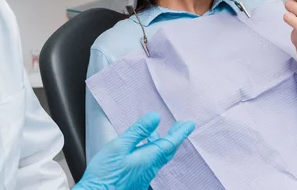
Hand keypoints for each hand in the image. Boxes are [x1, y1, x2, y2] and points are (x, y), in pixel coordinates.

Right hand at [75, 112, 194, 189]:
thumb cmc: (106, 175)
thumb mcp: (119, 146)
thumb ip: (137, 132)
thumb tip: (155, 118)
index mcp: (149, 157)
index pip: (170, 142)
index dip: (181, 132)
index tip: (190, 124)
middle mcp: (150, 167)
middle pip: (167, 149)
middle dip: (175, 137)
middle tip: (182, 126)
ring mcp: (144, 174)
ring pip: (159, 156)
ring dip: (163, 143)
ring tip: (161, 133)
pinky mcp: (137, 179)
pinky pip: (151, 161)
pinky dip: (153, 150)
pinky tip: (145, 147)